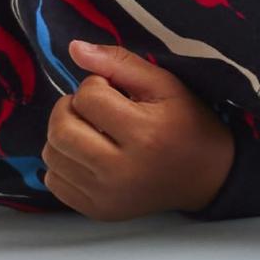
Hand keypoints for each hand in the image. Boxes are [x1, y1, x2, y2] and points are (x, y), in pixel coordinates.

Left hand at [41, 40, 235, 218]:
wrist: (207, 176)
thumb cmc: (188, 123)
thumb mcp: (166, 84)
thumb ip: (120, 63)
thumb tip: (74, 48)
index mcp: (144, 133)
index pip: (88, 97)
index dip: (96, 85)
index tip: (114, 90)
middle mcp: (121, 169)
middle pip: (61, 129)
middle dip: (68, 108)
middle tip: (91, 107)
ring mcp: (107, 195)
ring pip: (52, 155)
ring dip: (63, 134)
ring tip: (89, 130)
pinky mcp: (97, 211)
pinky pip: (53, 182)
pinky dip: (62, 162)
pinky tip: (87, 154)